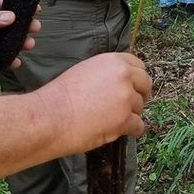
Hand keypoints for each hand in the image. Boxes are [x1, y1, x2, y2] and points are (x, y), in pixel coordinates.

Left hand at [0, 0, 38, 69]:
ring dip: (16, 44)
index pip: (4, 5)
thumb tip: (12, 17)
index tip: (36, 10)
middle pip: (6, 25)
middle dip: (22, 27)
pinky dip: (4, 60)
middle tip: (35, 29)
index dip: (20, 7)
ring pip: (2, 42)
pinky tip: (14, 62)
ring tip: (28, 45)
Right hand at [36, 53, 151, 152]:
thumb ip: (106, 73)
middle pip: (145, 84)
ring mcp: (126, 97)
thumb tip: (118, 82)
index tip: (134, 87)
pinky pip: (139, 126)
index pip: (138, 65)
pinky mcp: (125, 119)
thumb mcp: (85, 72)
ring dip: (130, 114)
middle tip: (130, 105)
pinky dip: (131, 131)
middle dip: (140, 94)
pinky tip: (120, 132)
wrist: (48, 117)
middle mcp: (124, 76)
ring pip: (140, 107)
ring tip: (109, 121)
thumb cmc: (59, 97)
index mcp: (113, 61)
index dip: (136, 78)